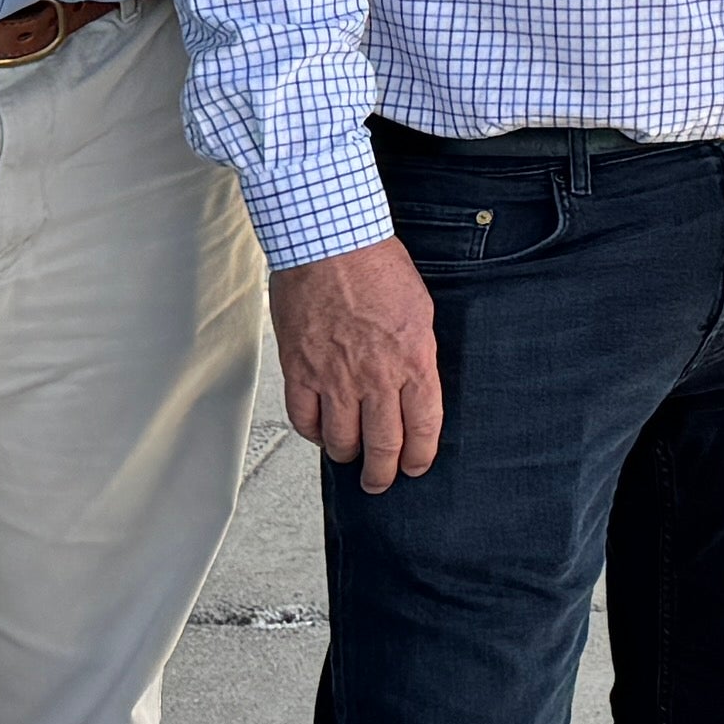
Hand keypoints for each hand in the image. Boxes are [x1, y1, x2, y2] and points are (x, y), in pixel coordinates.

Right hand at [274, 239, 445, 492]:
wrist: (329, 241)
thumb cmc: (376, 265)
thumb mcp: (419, 311)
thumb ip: (417, 354)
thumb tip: (415, 386)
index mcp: (414, 361)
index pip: (423, 429)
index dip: (420, 457)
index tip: (416, 466)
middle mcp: (376, 376)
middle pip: (383, 446)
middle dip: (383, 473)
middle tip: (380, 481)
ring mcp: (335, 377)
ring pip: (341, 441)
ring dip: (347, 456)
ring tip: (350, 456)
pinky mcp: (300, 370)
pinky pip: (304, 419)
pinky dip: (313, 432)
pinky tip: (319, 430)